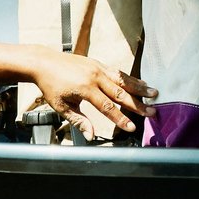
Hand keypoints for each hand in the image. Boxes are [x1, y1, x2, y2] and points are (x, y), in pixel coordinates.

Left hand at [28, 49, 153, 136]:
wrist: (43, 62)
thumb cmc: (51, 86)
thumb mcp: (61, 106)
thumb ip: (78, 120)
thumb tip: (91, 135)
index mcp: (84, 89)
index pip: (107, 107)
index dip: (120, 119)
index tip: (131, 127)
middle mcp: (94, 77)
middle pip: (120, 93)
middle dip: (137, 105)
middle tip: (152, 112)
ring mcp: (97, 68)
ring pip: (123, 79)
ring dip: (139, 87)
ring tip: (154, 94)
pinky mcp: (98, 63)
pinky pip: (117, 72)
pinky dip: (130, 78)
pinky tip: (140, 83)